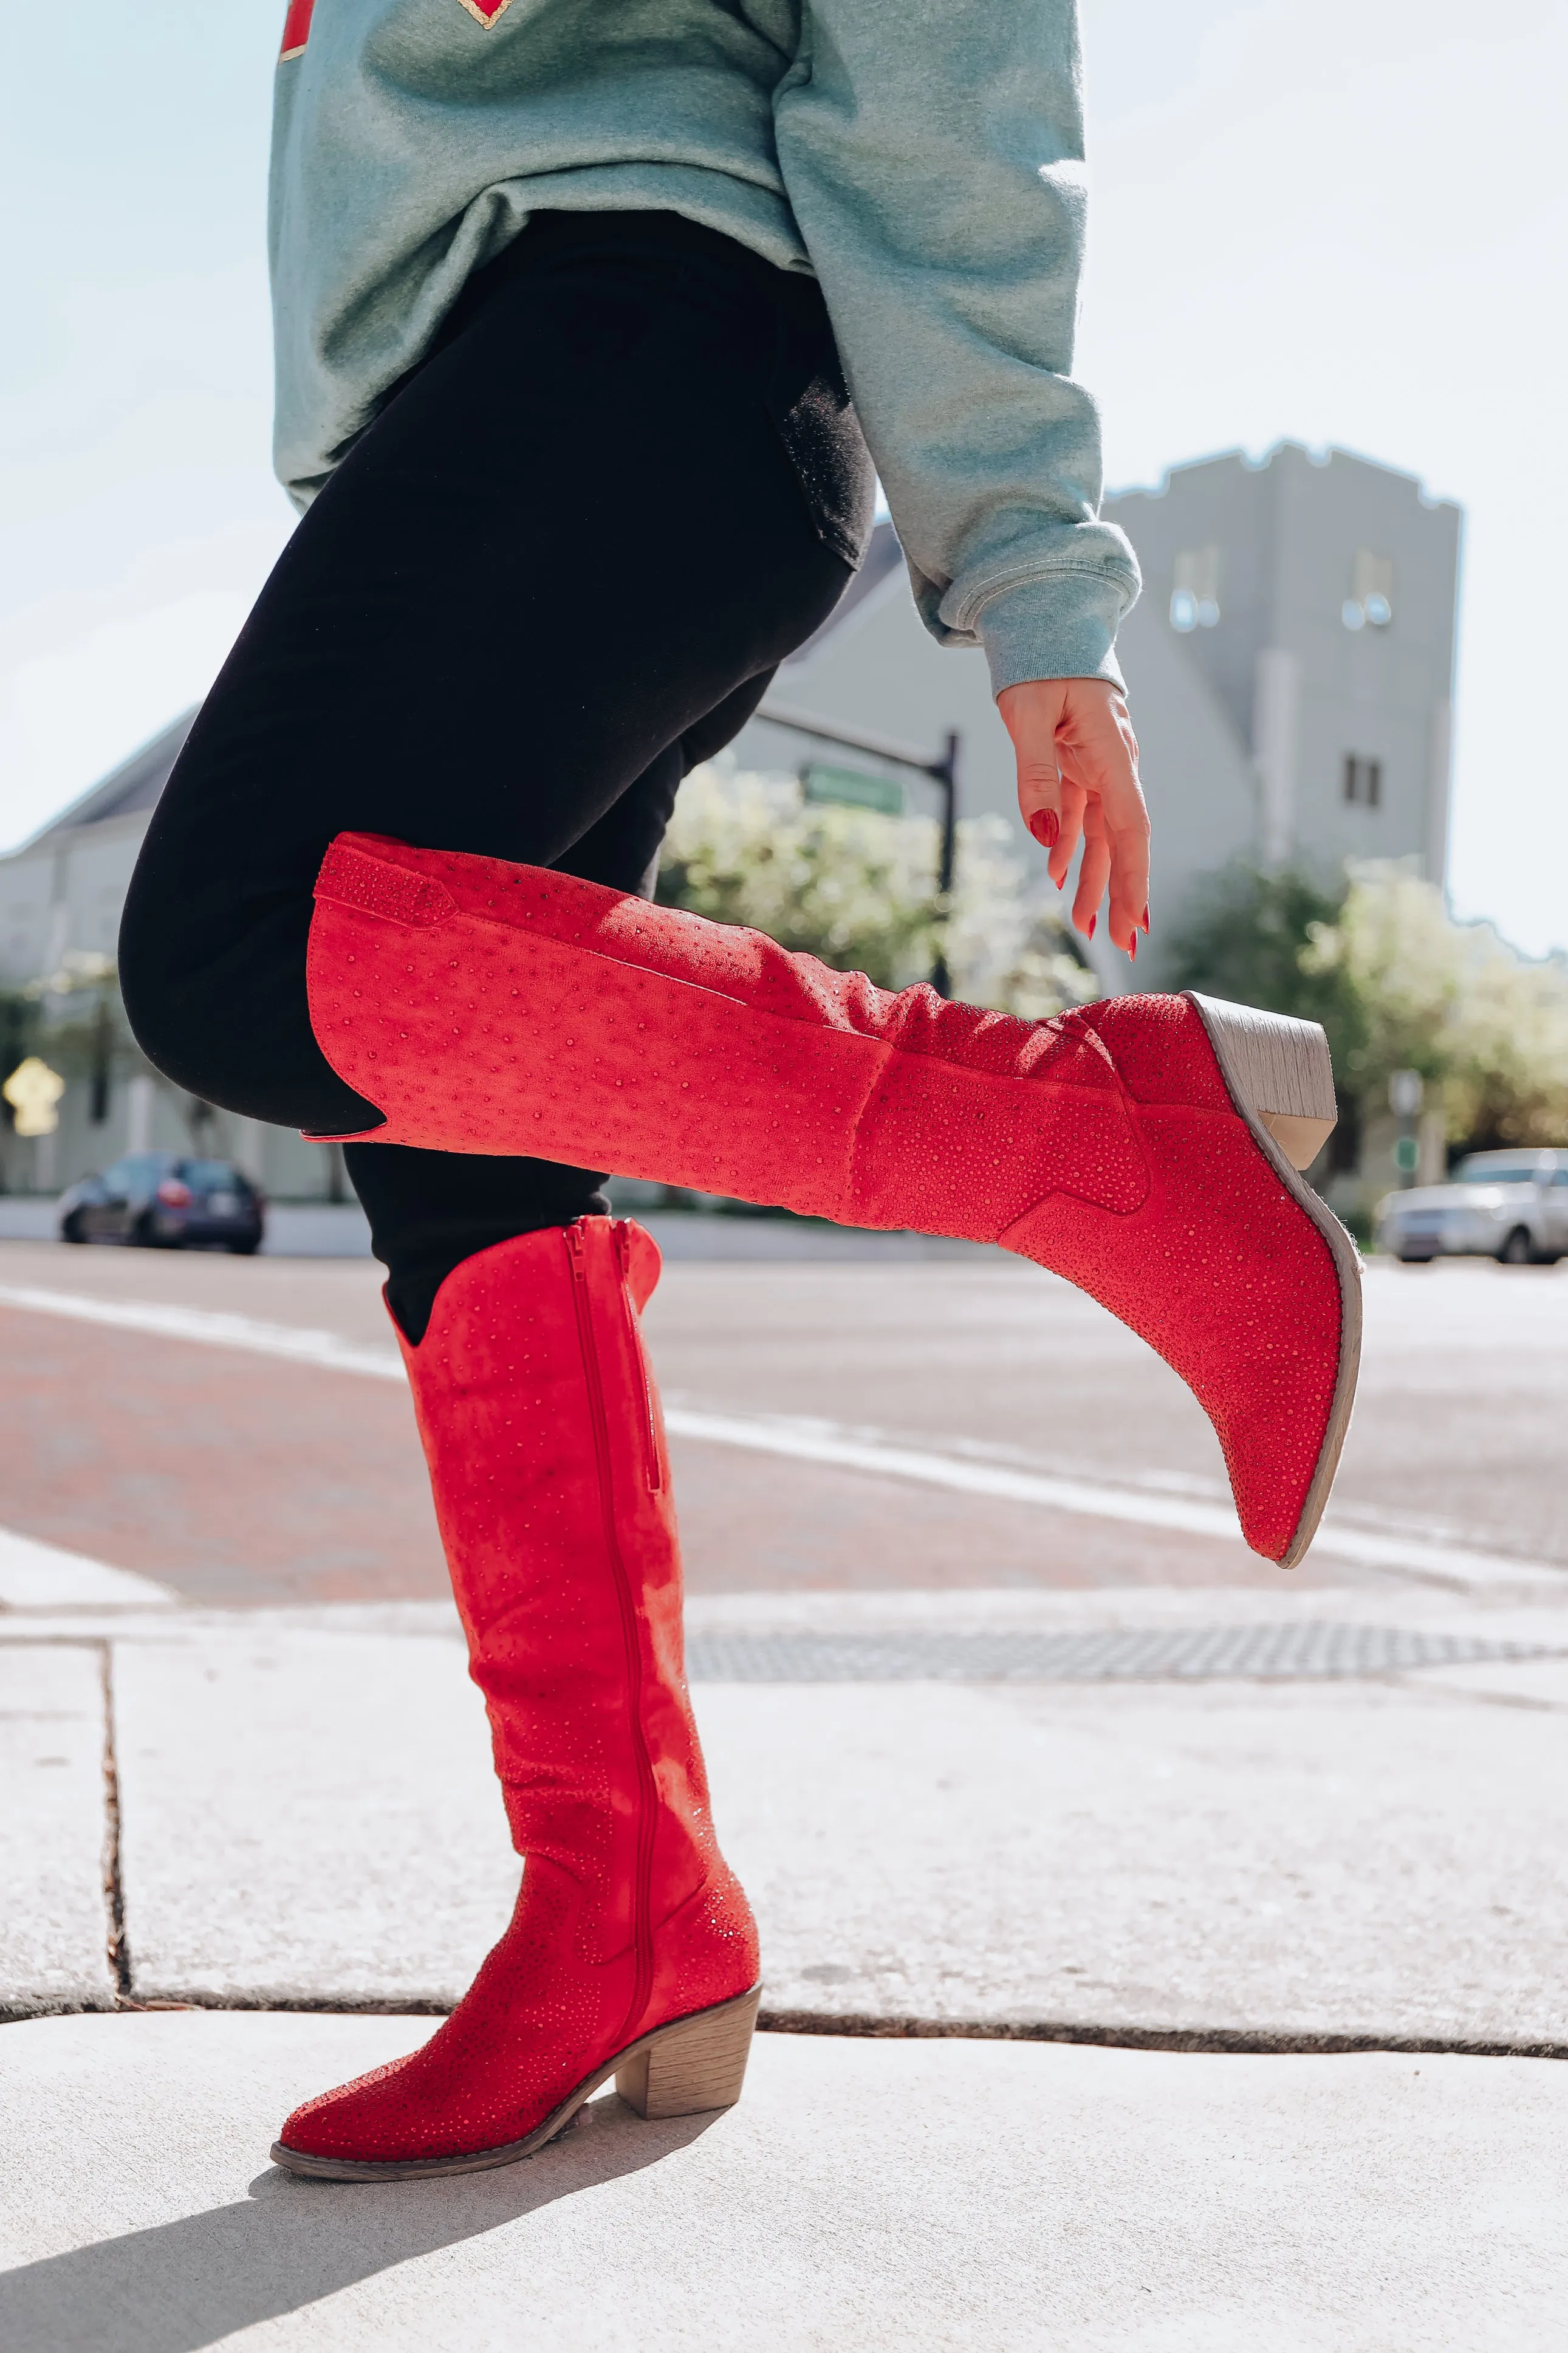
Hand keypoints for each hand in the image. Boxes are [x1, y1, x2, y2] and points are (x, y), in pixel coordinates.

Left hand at [997, 678, 1149, 957]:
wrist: (1044, 618)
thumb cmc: (1037, 658)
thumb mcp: (1026, 714)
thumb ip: (1034, 775)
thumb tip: (1046, 836)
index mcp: (1111, 751)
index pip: (1131, 827)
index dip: (1136, 878)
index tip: (1137, 922)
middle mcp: (1113, 762)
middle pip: (1123, 839)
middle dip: (1125, 893)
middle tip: (1125, 944)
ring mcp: (1098, 763)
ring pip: (1102, 832)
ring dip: (1095, 878)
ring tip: (1088, 926)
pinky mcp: (1080, 761)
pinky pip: (1080, 812)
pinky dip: (1070, 844)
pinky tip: (1060, 875)